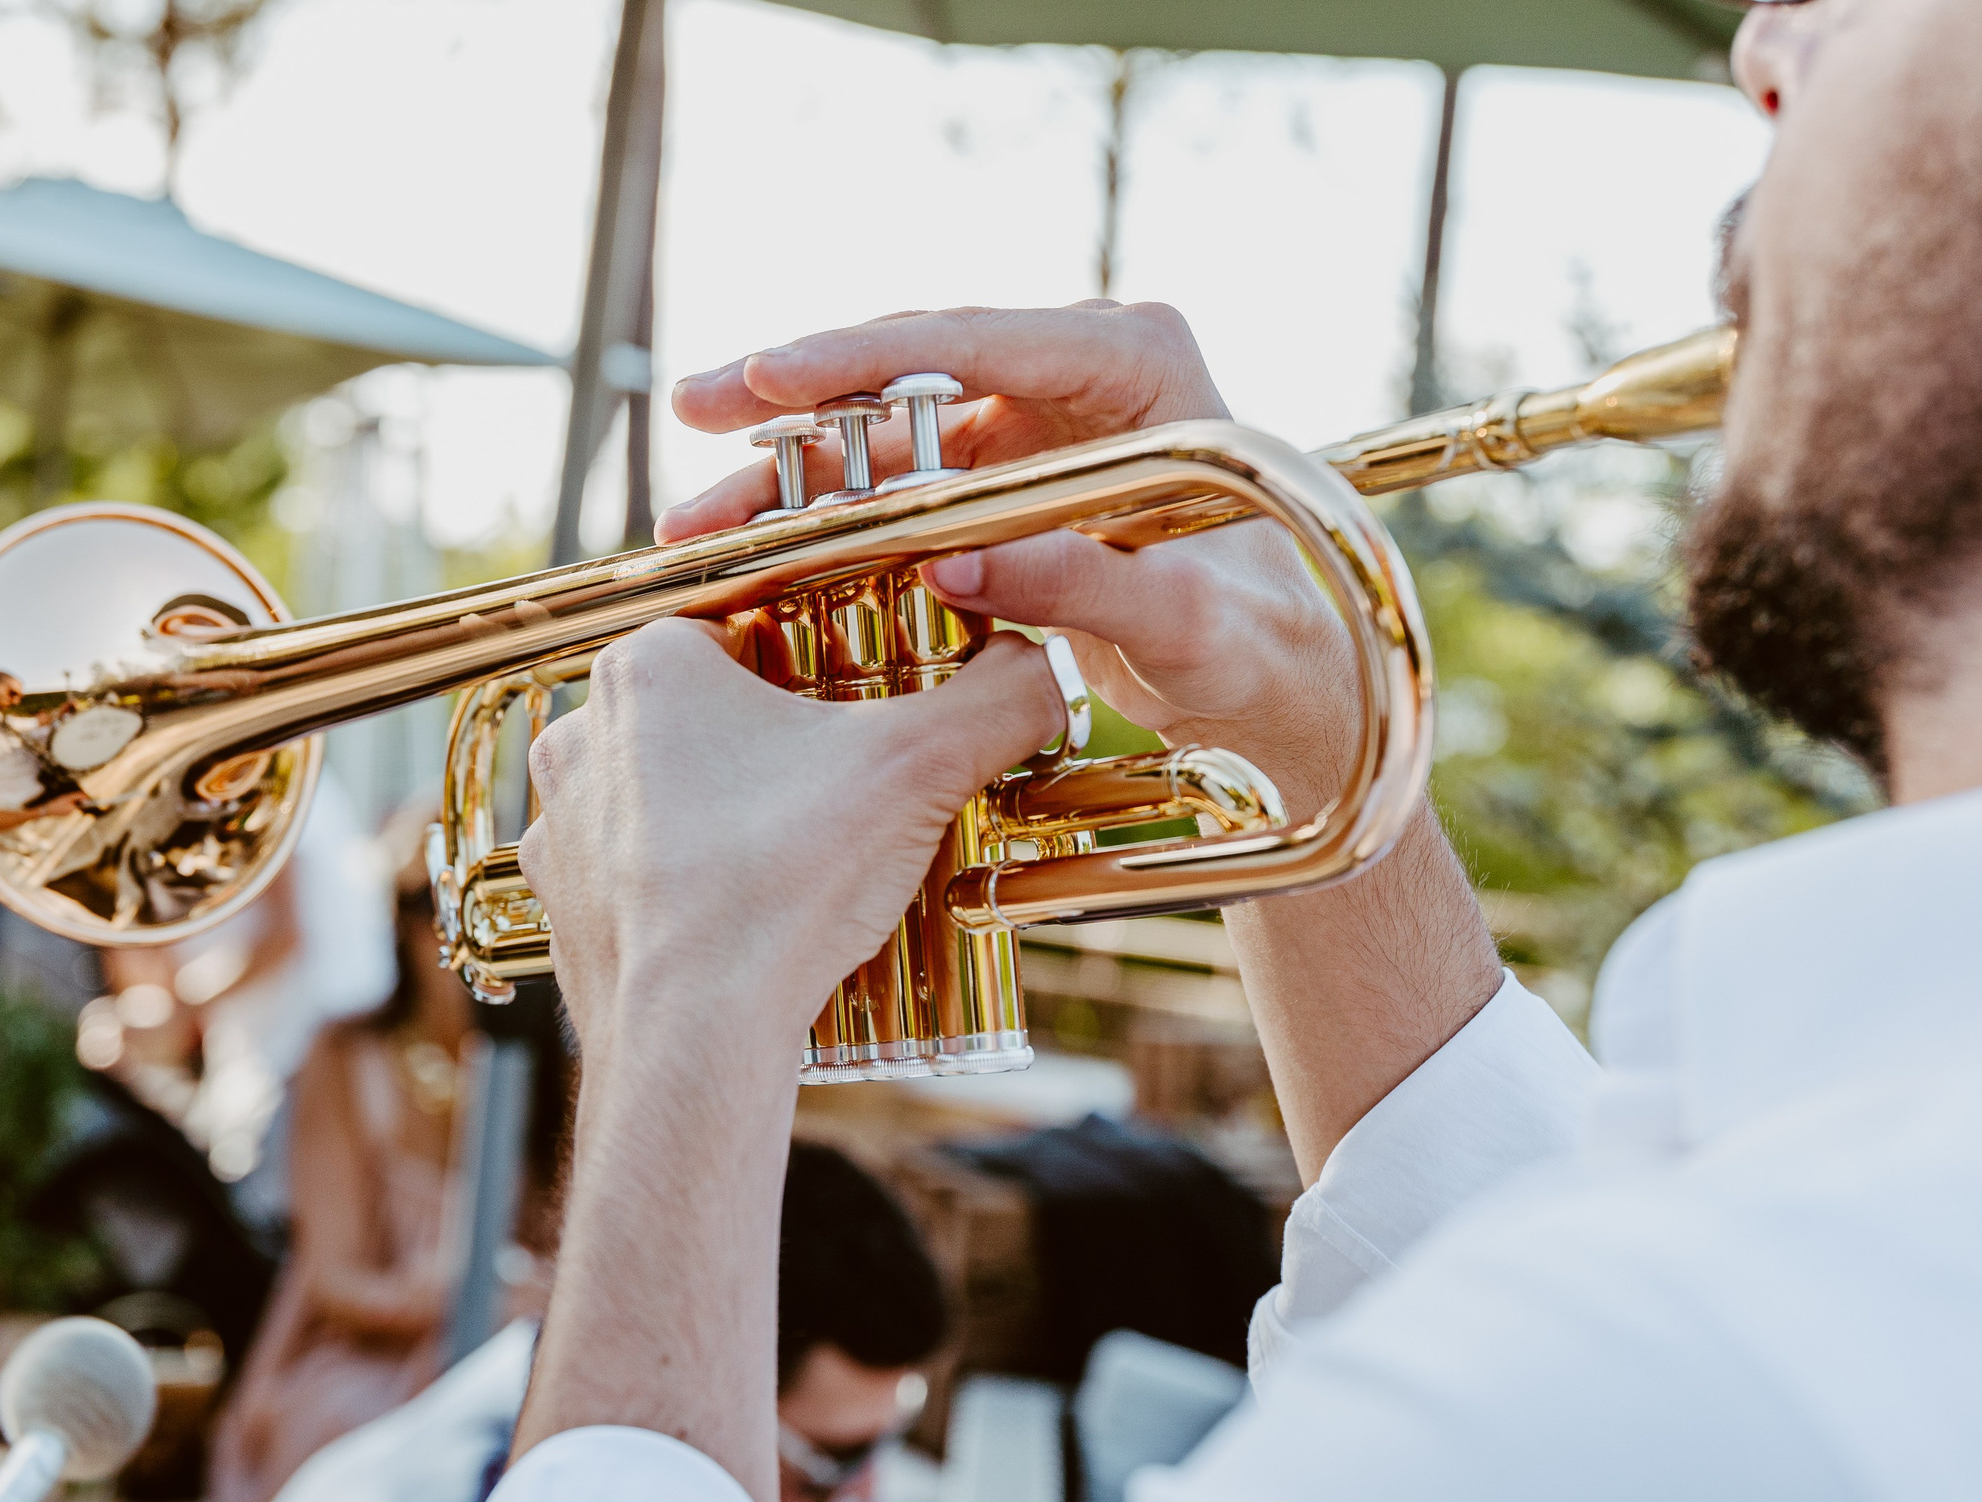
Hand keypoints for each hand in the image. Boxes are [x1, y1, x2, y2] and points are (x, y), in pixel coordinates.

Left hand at [517, 620, 1063, 1054]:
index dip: (819, 660)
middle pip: (709, 714)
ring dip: (727, 814)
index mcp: (648, 666)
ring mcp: (561, 825)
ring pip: (665, 795)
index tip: (867, 705)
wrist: (694, 1040)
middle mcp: (584, 733)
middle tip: (848, 788)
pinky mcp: (562, 905)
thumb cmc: (783, 885)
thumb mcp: (920, 769)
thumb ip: (997, 698)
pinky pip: (635, 874)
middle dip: (779, 744)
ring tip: (802, 858)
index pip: (746, 625)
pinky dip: (686, 887)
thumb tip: (1044, 667)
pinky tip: (746, 911)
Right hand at [661, 302, 1357, 815]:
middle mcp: (1076, 371)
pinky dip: (825, 520)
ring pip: (884, 432)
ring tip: (695, 522)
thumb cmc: (1265, 644)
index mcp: (1137, 361)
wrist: (1286, 684)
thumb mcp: (1185, 621)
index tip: (768, 376)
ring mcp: (1033, 420)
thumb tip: (951, 562)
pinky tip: (749, 551)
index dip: (861, 355)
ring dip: (791, 479)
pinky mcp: (1002, 475)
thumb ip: (1082, 584)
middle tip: (695, 411)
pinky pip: (893, 485)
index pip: (979, 338)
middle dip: (794, 400)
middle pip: (909, 366)